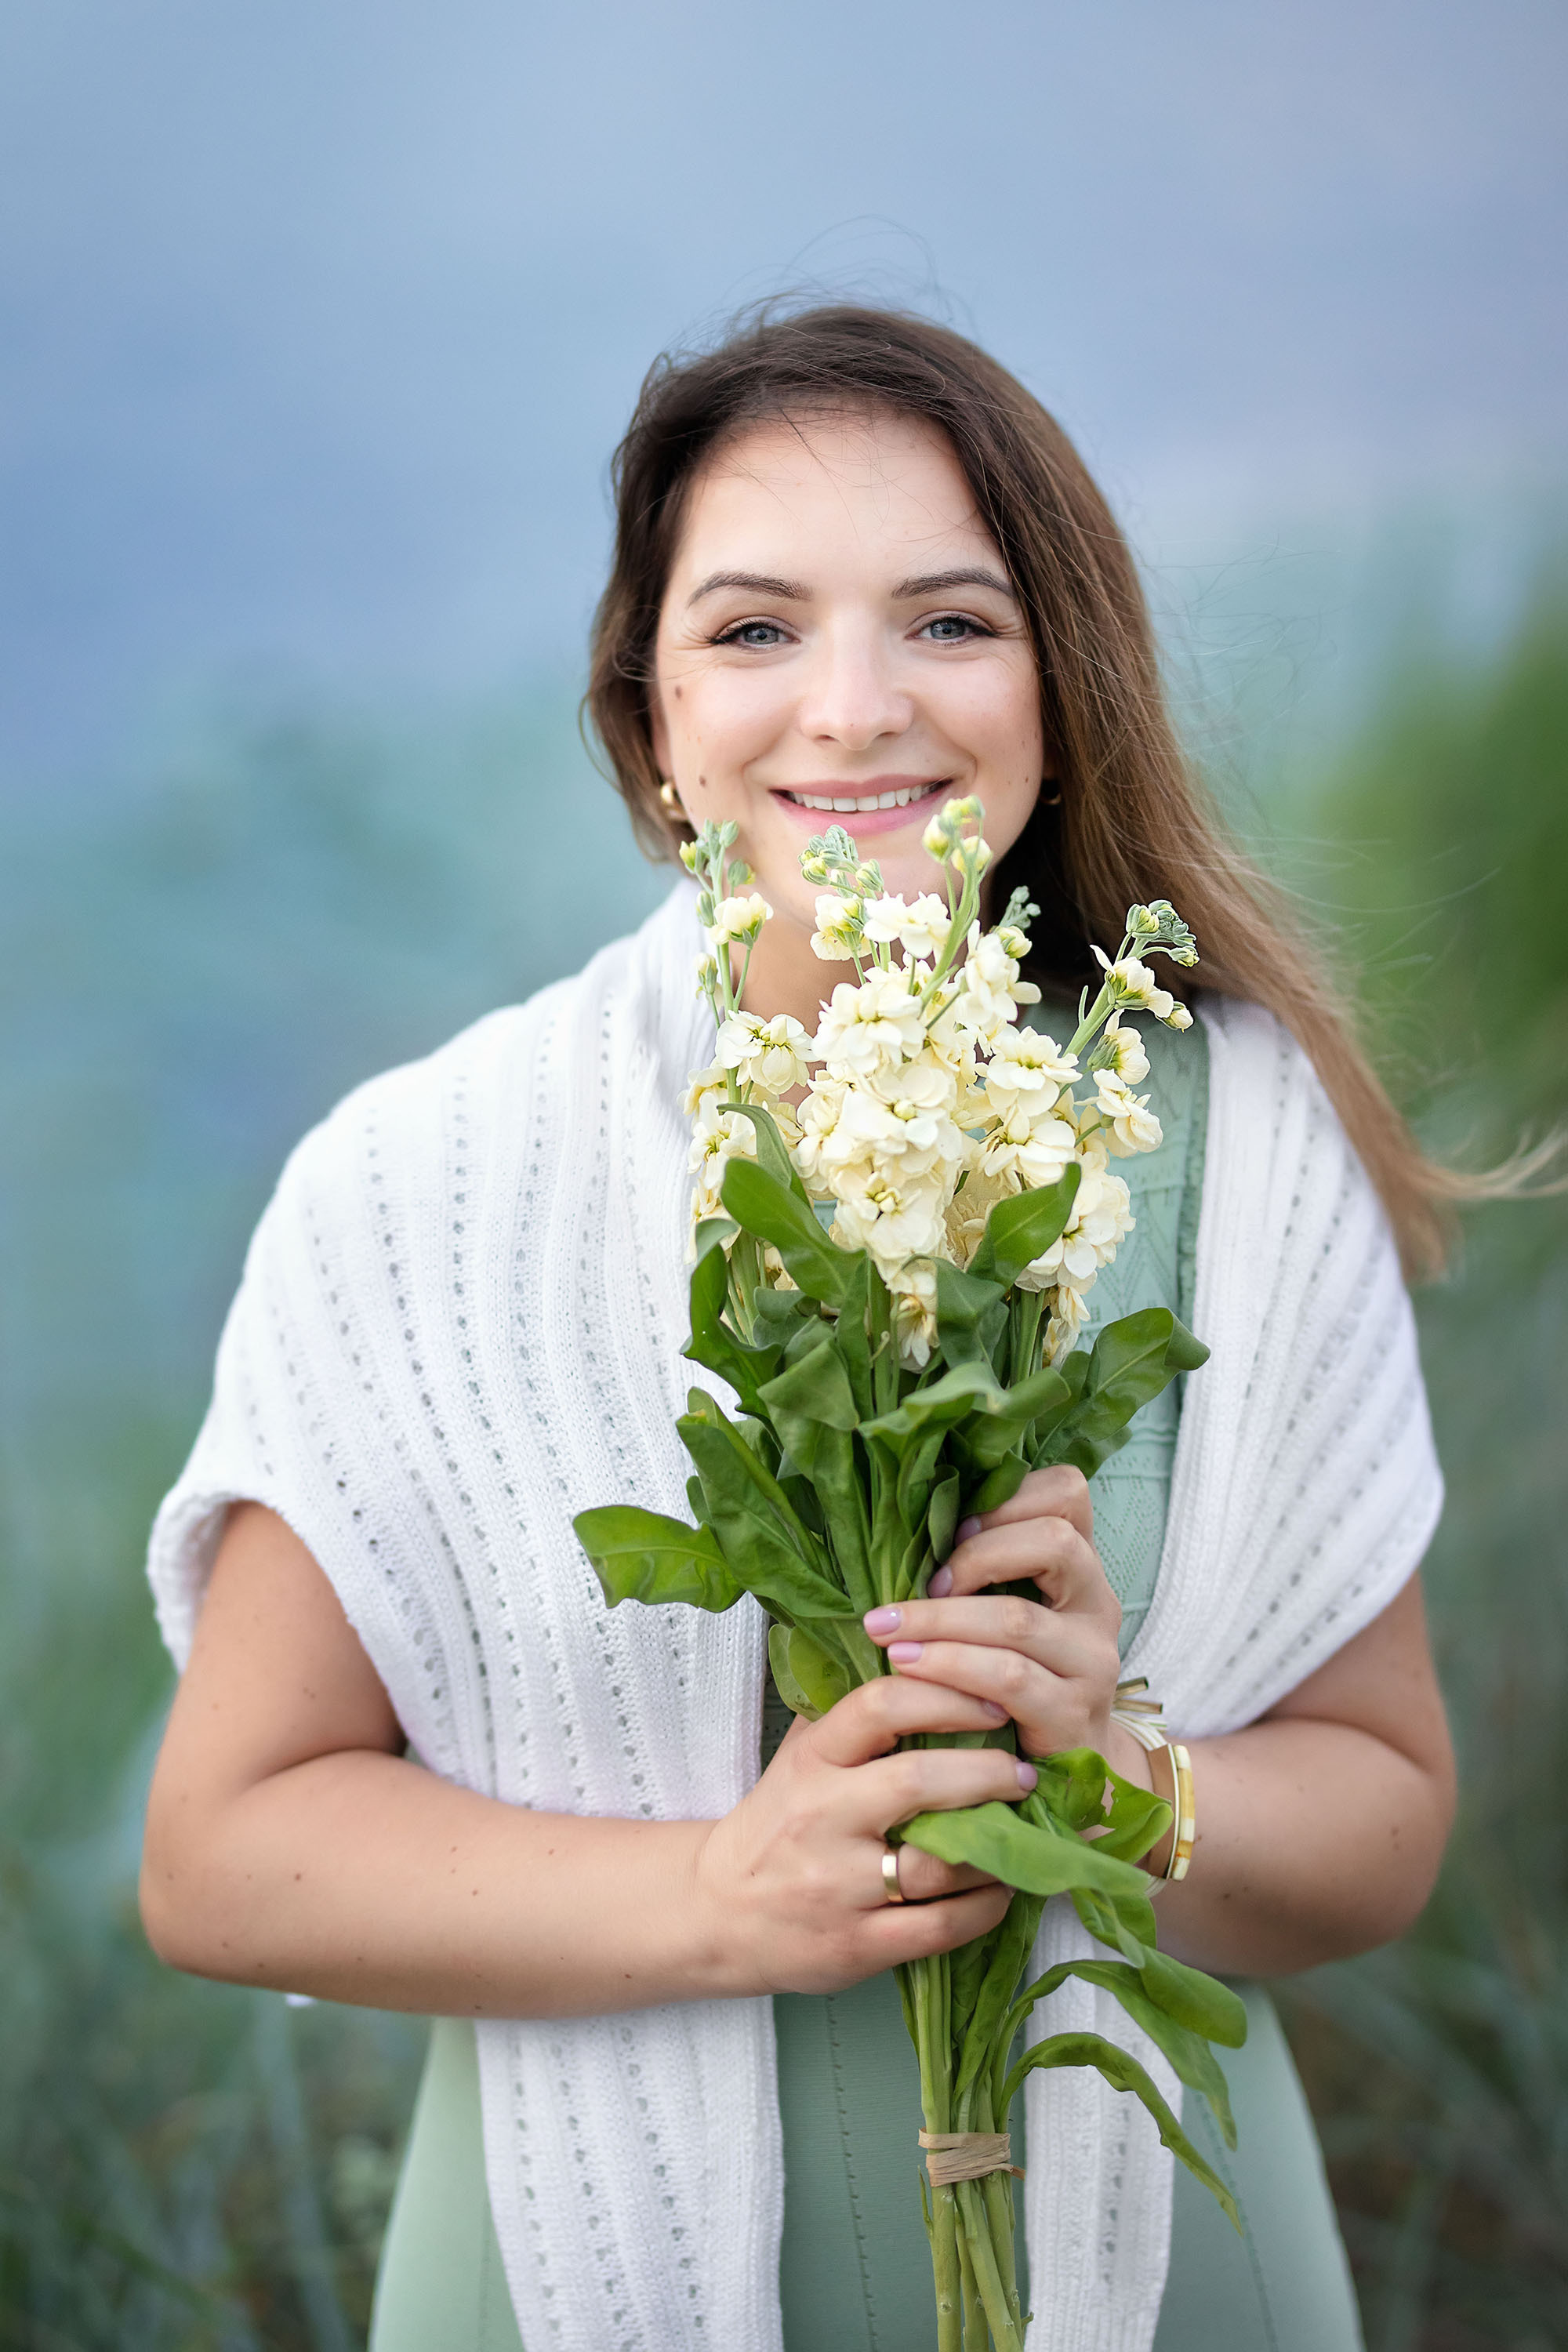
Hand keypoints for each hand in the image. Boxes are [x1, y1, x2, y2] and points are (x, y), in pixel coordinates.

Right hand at [693, 1676, 1037, 1996]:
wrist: (718, 1914)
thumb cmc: (774, 1827)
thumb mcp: (799, 1759)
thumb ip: (853, 1718)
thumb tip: (926, 1663)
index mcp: (812, 1761)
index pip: (881, 1707)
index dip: (948, 1697)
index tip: (994, 1703)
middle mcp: (823, 1817)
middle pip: (920, 1781)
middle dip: (989, 1773)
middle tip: (1023, 1772)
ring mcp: (840, 1886)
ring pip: (941, 1861)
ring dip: (997, 1846)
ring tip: (1020, 1832)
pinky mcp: (858, 1945)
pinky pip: (942, 1926)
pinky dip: (985, 1905)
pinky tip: (1000, 1887)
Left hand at [861, 1466, 1132, 1769]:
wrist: (1065, 1776)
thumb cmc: (1013, 1682)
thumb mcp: (1006, 1617)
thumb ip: (980, 1572)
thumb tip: (897, 1527)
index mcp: (1080, 1567)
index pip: (1068, 1492)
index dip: (1008, 1498)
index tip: (952, 1531)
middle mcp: (1096, 1605)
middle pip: (1054, 1541)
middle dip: (974, 1555)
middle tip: (923, 1585)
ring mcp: (1092, 1660)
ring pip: (1017, 1618)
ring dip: (941, 1620)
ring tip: (887, 1630)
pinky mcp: (1073, 1713)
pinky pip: (1009, 1678)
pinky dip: (952, 1667)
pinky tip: (910, 1668)